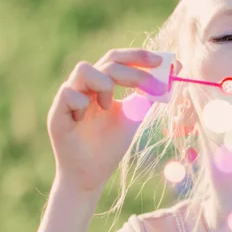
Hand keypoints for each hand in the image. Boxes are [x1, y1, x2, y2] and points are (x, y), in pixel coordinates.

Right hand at [47, 49, 167, 193]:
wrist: (92, 174)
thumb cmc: (110, 144)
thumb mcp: (135, 115)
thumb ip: (150, 94)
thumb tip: (175, 70)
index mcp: (102, 83)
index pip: (118, 59)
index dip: (139, 57)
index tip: (162, 62)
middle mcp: (84, 85)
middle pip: (108, 60)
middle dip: (134, 70)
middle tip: (153, 83)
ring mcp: (69, 96)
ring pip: (85, 69)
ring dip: (105, 85)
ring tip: (108, 107)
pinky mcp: (56, 112)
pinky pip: (69, 94)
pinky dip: (83, 104)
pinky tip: (84, 120)